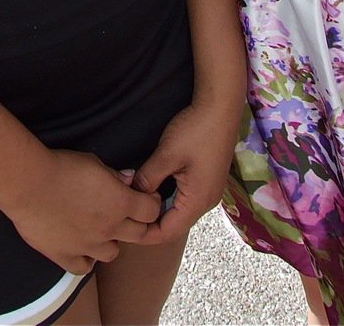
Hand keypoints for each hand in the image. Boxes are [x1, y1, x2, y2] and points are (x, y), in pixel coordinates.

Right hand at [8, 148, 160, 274]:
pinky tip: (81, 246)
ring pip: (113, 253)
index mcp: (120, 203)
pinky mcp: (66, 256)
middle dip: (138, 223)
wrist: (30, 184)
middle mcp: (109, 228)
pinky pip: (84, 267)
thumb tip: (129, 180)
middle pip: (139, 234)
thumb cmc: (62, 167)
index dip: (150, 203)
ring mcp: (88, 246)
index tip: (145, 198)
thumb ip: (115, 175)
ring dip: (112, 241)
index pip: (151, 210)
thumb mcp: (94, 162)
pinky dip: (86, 259)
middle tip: (128, 214)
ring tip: (101, 230)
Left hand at [130, 100, 239, 244]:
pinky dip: (169, 198)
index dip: (144, 234)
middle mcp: (206, 202)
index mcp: (197, 202)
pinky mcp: (208, 180)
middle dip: (150, 223)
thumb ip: (148, 178)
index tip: (122, 229)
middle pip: (174, 224)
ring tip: (136, 203)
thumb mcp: (167, 154)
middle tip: (125, 217)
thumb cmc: (196, 130)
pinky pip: (186, 199)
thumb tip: (132, 194)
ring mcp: (209, 191)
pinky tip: (155, 188)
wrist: (221, 108)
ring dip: (159, 209)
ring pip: (180, 211)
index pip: (167, 232)